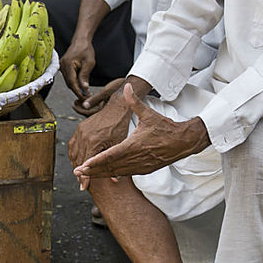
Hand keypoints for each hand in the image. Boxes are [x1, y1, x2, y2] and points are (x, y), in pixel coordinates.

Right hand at [59, 38, 95, 102]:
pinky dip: (74, 82)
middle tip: (87, 97)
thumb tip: (84, 88)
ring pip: (68, 81)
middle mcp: (62, 66)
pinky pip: (68, 78)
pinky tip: (81, 84)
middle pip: (69, 83)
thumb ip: (85, 76)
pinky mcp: (63, 67)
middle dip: (78, 91)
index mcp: (68, 64)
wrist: (80, 41)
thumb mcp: (89, 63)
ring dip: (76, 87)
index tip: (84, 97)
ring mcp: (61, 67)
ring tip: (85, 92)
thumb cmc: (85, 49)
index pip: (72, 82)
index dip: (78, 91)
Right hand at [67, 84, 133, 186]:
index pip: (86, 164)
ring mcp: (80, 131)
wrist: (116, 109)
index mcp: (94, 141)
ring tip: (80, 174)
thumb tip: (116, 180)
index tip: (84, 187)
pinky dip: (74, 154)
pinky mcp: (80, 128)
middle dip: (80, 173)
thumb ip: (114, 162)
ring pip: (74, 153)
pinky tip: (77, 161)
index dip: (85, 177)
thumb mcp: (118, 145)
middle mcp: (85, 136)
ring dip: (76, 164)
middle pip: (78, 160)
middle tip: (82, 183)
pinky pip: (73, 144)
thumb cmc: (119, 126)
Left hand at [72, 83, 209, 188]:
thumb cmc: (165, 127)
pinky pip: (126, 173)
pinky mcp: (145, 170)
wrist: (183, 141)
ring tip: (87, 175)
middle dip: (94, 170)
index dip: (96, 161)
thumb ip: (134, 101)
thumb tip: (127, 87)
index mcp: (134, 145)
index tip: (84, 164)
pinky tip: (105, 174)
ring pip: (117, 172)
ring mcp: (141, 166)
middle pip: (111, 167)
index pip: (111, 155)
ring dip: (102, 174)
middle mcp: (136, 158)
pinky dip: (114, 174)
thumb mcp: (149, 113)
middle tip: (79, 173)